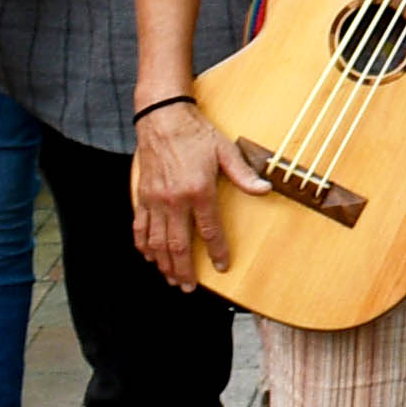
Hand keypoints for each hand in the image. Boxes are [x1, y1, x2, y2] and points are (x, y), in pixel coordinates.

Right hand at [127, 102, 257, 290]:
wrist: (162, 118)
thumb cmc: (196, 134)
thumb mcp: (226, 150)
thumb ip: (244, 174)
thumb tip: (266, 189)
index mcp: (199, 191)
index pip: (209, 230)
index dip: (216, 251)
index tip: (222, 266)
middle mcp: (174, 200)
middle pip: (178, 245)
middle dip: (183, 270)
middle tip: (188, 287)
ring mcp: (155, 200)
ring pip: (156, 241)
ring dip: (163, 264)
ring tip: (171, 279)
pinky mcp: (142, 196)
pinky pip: (140, 227)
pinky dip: (143, 245)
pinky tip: (149, 257)